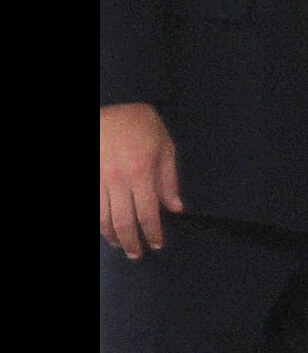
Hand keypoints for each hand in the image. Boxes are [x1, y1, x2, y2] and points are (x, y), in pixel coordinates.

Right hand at [100, 103, 183, 258]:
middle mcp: (117, 179)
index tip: (156, 245)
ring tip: (118, 245)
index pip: (148, 215)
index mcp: (141, 174)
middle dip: (130, 242)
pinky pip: (90, 203)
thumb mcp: (165, 148)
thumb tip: (176, 209)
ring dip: (109, 235)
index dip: (152, 234)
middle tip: (136, 254)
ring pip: (101, 216)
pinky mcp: (87, 172)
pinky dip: (95, 219)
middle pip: (123, 221)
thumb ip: (169, 181)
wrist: (112, 98)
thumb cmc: (142, 123)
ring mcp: (97, 176)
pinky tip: (100, 227)